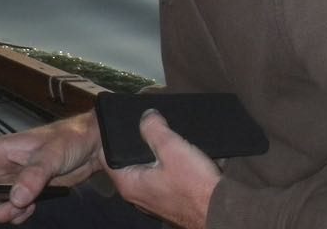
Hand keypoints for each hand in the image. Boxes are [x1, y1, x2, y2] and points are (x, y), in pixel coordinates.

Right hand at [0, 112, 100, 223]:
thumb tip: (15, 200)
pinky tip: (30, 209)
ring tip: (20, 210)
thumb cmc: (70, 138)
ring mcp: (13, 181)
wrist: (95, 145)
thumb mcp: (51, 155)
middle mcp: (1, 167)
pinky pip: (11, 209)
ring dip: (0, 214)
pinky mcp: (27, 191)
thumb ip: (33, 176)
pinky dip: (17, 214)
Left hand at [105, 109, 220, 228]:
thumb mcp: (172, 148)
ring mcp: (152, 198)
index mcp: (129, 184)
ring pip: (146, 167)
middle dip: (136, 141)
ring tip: (162, 130)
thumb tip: (145, 115)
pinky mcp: (167, 198)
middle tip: (145, 119)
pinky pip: (159, 175)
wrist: (219, 210)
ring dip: (153, 151)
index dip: (112, 136)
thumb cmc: (192, 183)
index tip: (120, 119)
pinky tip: (175, 149)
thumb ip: (154, 129)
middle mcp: (136, 194)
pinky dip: (164, 162)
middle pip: (128, 161)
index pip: (107, 157)